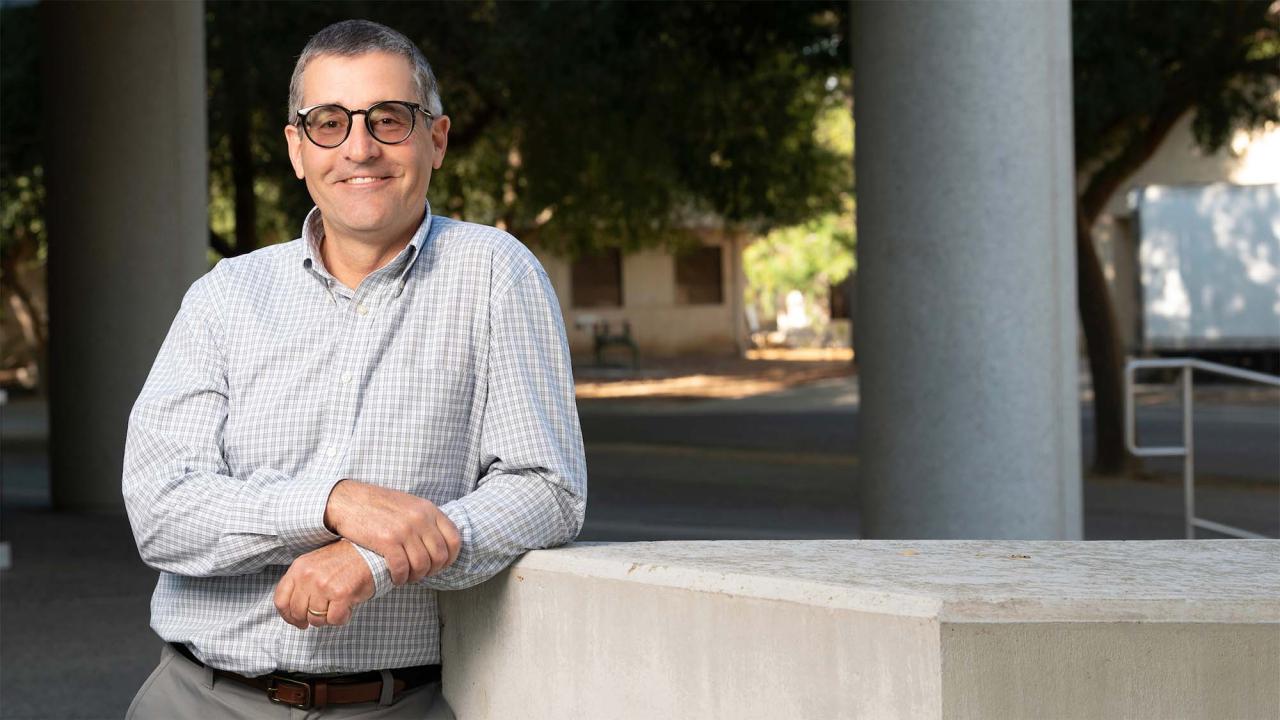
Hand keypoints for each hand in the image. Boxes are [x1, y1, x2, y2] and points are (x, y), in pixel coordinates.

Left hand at [274, 540, 374, 629]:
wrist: (369, 551)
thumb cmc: (343, 560)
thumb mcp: (313, 564)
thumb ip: (300, 583)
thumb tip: (292, 611)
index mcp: (299, 568)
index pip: (280, 601)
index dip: (288, 616)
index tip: (297, 621)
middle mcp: (308, 576)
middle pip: (298, 613)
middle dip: (309, 618)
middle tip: (322, 613)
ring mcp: (324, 585)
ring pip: (316, 620)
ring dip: (328, 617)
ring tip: (337, 604)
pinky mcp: (341, 594)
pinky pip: (334, 620)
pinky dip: (342, 617)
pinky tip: (347, 606)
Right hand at [323, 480, 460, 584]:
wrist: (349, 500)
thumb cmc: (379, 504)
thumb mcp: (410, 504)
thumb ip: (426, 520)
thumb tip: (441, 542)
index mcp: (429, 509)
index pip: (455, 539)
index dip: (450, 558)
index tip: (439, 565)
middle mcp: (420, 519)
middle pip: (440, 556)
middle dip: (431, 571)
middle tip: (420, 573)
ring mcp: (405, 530)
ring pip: (422, 565)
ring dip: (415, 576)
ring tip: (406, 577)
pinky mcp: (387, 541)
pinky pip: (402, 568)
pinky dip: (400, 578)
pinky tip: (394, 577)